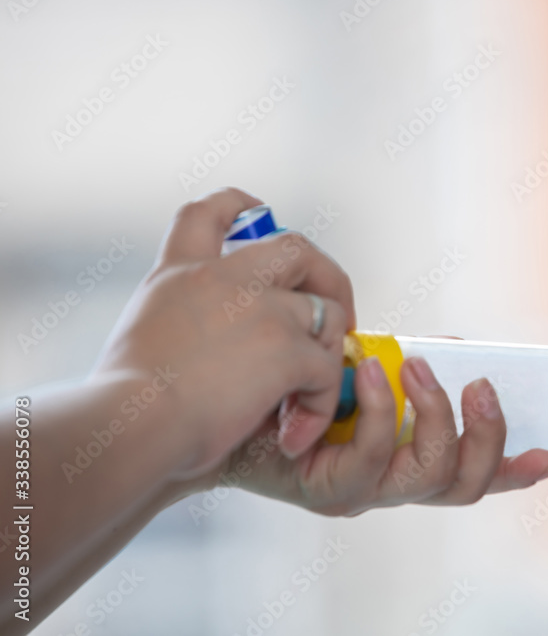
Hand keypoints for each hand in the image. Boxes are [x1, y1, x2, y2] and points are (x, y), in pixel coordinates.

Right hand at [90, 187, 355, 477]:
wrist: (127, 425)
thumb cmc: (121, 402)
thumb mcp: (139, 335)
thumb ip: (178, 322)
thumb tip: (202, 347)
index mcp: (180, 273)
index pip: (212, 212)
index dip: (242, 206)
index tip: (261, 213)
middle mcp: (225, 279)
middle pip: (297, 248)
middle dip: (327, 277)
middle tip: (336, 315)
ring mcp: (262, 310)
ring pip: (326, 312)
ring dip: (329, 351)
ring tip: (315, 392)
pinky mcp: (287, 349)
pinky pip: (327, 369)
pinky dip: (321, 402)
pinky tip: (295, 431)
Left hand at [218, 356, 547, 515]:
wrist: (214, 409)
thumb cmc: (290, 387)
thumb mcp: (363, 372)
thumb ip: (407, 369)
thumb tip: (453, 345)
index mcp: (405, 458)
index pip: (472, 473)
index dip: (514, 469)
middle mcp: (390, 482)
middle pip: (464, 485)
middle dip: (486, 435)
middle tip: (478, 384)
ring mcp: (362, 491)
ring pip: (430, 476)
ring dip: (436, 414)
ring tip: (416, 365)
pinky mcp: (327, 490)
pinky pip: (373, 458)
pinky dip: (382, 410)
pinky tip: (370, 369)